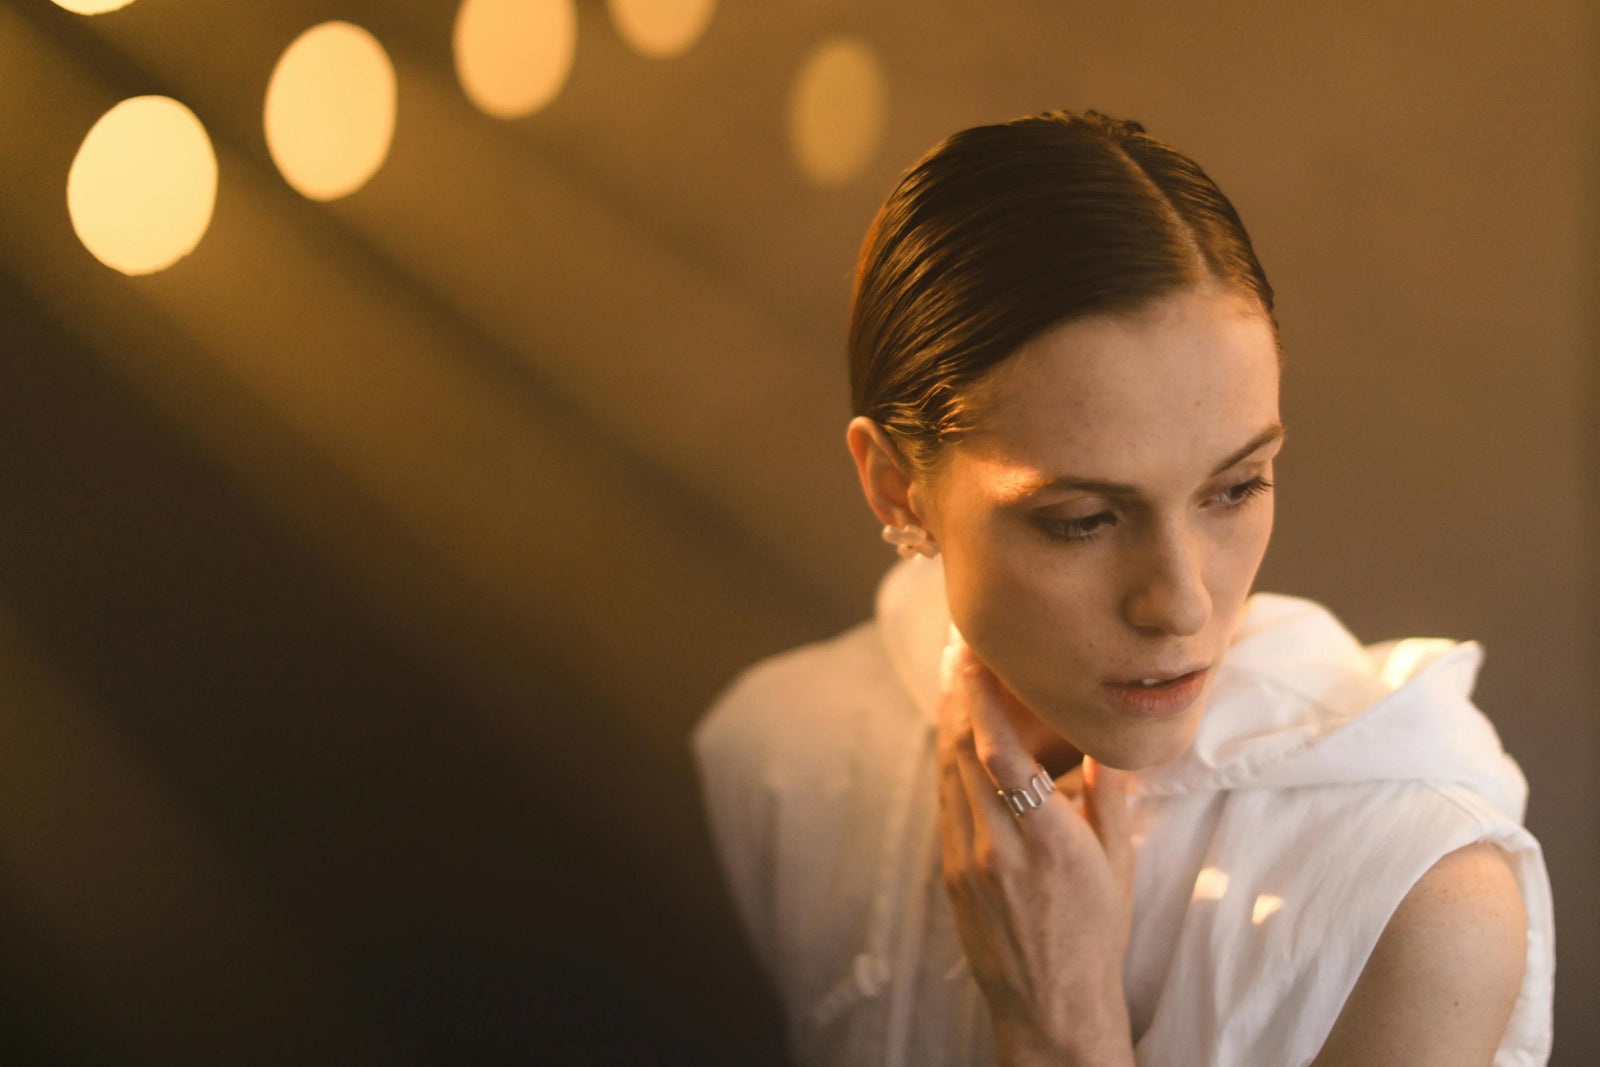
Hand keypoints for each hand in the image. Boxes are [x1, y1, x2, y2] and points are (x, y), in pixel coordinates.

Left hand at [936, 628, 1136, 1066]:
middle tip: (958, 649)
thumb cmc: (1095, 935)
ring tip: (953, 678)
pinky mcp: (950, 874)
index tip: (974, 658)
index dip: (980, 701)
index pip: (1000, 755)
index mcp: (1044, 841)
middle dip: (957, 696)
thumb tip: (1109, 741)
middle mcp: (995, 847)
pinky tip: (955, 736)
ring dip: (947, 721)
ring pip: (947, 773)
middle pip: (961, 753)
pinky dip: (949, 761)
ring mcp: (965, 860)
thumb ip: (1110, 798)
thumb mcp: (1117, 866)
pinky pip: (947, 802)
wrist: (1051, 1004)